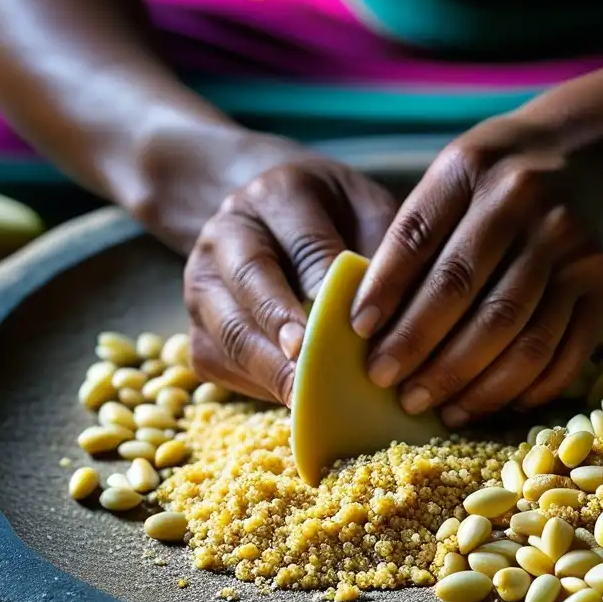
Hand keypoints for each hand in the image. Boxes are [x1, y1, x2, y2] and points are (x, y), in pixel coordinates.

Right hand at [184, 152, 397, 403]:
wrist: (268, 216)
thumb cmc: (335, 217)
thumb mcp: (364, 208)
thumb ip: (383, 246)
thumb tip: (405, 311)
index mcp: (276, 196)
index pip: (303, 240)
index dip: (325, 281)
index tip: (352, 319)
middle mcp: (227, 235)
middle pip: (251, 282)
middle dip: (282, 324)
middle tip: (312, 361)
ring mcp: (203, 284)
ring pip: (227, 331)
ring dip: (267, 368)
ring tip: (305, 398)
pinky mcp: (197, 329)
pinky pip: (219, 364)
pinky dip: (256, 388)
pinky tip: (295, 405)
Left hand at [350, 114, 602, 425]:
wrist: (593, 154)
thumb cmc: (501, 175)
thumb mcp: (456, 174)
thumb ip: (419, 231)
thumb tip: (372, 318)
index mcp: (473, 169)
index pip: (417, 236)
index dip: (385, 289)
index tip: (358, 332)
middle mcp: (527, 204)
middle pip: (464, 291)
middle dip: (418, 346)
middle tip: (386, 382)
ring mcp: (573, 248)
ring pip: (516, 334)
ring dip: (469, 382)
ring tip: (434, 406)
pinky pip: (563, 354)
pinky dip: (523, 389)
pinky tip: (489, 404)